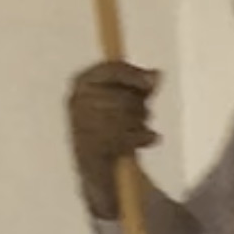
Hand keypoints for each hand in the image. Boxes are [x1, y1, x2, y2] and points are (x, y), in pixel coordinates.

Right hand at [68, 59, 161, 220]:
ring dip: (139, 123)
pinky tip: (149, 139)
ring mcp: (80, 124)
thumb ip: (143, 85)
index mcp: (83, 81)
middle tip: (144, 115)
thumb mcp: (130, 98)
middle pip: (121, 97)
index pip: (110, 70)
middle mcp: (77, 100)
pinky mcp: (89, 148)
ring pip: (123, 117)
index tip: (152, 84)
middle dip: (140, 107)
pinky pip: (123, 138)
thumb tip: (157, 74)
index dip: (133, 75)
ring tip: (140, 127)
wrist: (97, 162)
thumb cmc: (114, 121)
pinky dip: (142, 138)